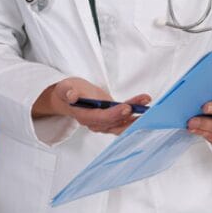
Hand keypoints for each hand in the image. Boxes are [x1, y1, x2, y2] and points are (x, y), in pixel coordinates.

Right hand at [32, 77, 150, 134]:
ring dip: (136, 114)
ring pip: (123, 122)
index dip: (115, 114)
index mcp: (85, 117)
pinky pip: (126, 115)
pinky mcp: (113, 115)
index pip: (102, 119)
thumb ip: (68, 92)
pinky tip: (144, 102)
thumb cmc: (67, 92)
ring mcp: (106, 121)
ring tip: (146, 103)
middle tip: (143, 109)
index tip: (126, 107)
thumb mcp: (65, 88)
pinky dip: (135, 109)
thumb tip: (72, 96)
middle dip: (130, 117)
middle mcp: (96, 123)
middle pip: (116, 123)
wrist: (70, 95)